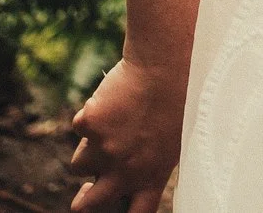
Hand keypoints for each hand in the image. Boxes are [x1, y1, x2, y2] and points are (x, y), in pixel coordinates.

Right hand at [68, 57, 184, 212]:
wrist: (168, 65)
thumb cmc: (182, 96)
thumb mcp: (177, 138)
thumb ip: (152, 159)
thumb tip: (127, 168)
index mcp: (153, 176)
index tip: (112, 211)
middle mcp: (126, 171)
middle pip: (88, 205)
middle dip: (83, 202)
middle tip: (85, 193)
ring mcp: (104, 150)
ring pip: (79, 164)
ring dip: (89, 149)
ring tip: (113, 122)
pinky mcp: (89, 126)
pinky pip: (79, 126)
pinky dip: (90, 115)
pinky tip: (113, 97)